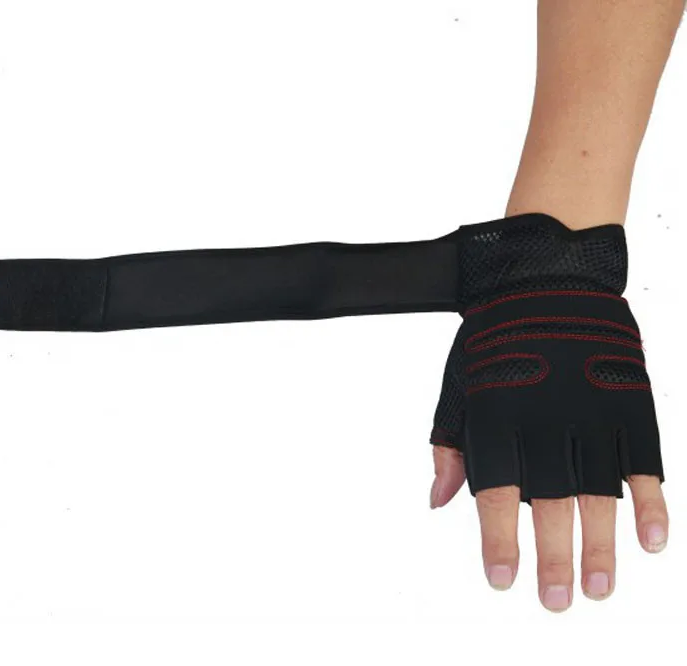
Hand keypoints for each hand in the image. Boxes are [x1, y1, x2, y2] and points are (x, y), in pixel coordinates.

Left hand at [428, 214, 667, 610]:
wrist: (547, 275)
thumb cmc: (492, 337)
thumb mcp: (456, 384)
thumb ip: (450, 443)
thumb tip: (438, 501)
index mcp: (497, 415)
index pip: (495, 491)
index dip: (499, 539)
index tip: (502, 581)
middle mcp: (545, 418)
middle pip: (551, 501)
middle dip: (552, 556)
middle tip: (554, 602)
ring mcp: (593, 410)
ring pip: (601, 491)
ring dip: (601, 544)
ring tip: (597, 590)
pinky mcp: (631, 401)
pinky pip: (647, 461)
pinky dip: (652, 502)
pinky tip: (651, 542)